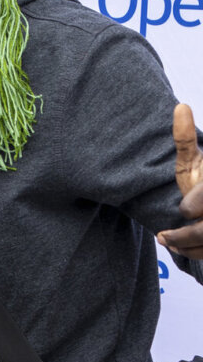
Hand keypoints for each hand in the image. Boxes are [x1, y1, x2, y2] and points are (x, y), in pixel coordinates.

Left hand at [158, 103, 202, 259]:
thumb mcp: (195, 160)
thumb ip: (185, 139)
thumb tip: (179, 107)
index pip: (200, 203)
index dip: (192, 206)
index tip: (182, 209)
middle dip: (184, 235)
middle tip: (163, 235)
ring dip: (187, 247)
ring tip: (168, 241)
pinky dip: (198, 254)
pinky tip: (181, 249)